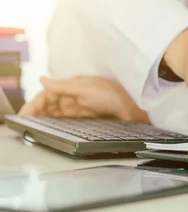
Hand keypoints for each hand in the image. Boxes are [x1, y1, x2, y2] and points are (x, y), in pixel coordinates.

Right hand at [19, 76, 149, 123]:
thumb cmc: (114, 94)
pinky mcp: (90, 119)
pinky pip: (70, 121)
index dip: (36, 104)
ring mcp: (83, 107)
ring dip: (47, 119)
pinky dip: (59, 125)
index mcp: (74, 86)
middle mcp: (76, 96)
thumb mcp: (86, 89)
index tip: (25, 115)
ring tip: (35, 128)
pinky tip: (53, 131)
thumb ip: (63, 87)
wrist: (138, 106)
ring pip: (58, 114)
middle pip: (51, 104)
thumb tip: (41, 80)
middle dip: (38, 113)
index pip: (48, 94)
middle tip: (27, 125)